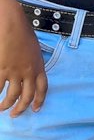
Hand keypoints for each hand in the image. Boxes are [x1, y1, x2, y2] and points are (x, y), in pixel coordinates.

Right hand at [0, 0, 47, 115]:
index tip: (35, 109)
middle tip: (15, 115)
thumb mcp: (34, 49)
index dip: (39, 100)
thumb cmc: (23, 33)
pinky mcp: (2, 69)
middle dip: (21, 108)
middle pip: (27, 96)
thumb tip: (29, 73)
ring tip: (1, 109)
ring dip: (6, 105)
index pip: (43, 88)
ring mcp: (15, 72)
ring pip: (11, 96)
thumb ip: (32, 63)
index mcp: (39, 66)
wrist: (12, 24)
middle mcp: (29, 71)